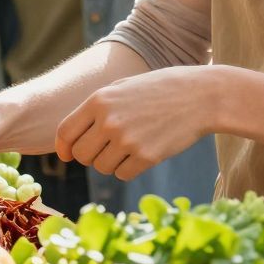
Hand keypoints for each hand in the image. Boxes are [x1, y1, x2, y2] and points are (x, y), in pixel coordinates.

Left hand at [55, 67, 217, 179]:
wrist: (200, 96)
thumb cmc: (158, 90)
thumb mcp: (122, 88)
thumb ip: (94, 110)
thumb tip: (69, 143)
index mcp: (99, 100)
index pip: (65, 132)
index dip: (64, 147)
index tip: (68, 154)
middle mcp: (109, 121)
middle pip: (82, 155)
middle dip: (90, 156)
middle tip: (107, 147)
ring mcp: (128, 140)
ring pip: (102, 167)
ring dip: (111, 162)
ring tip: (130, 145)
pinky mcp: (146, 157)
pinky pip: (123, 174)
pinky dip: (129, 169)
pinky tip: (143, 152)